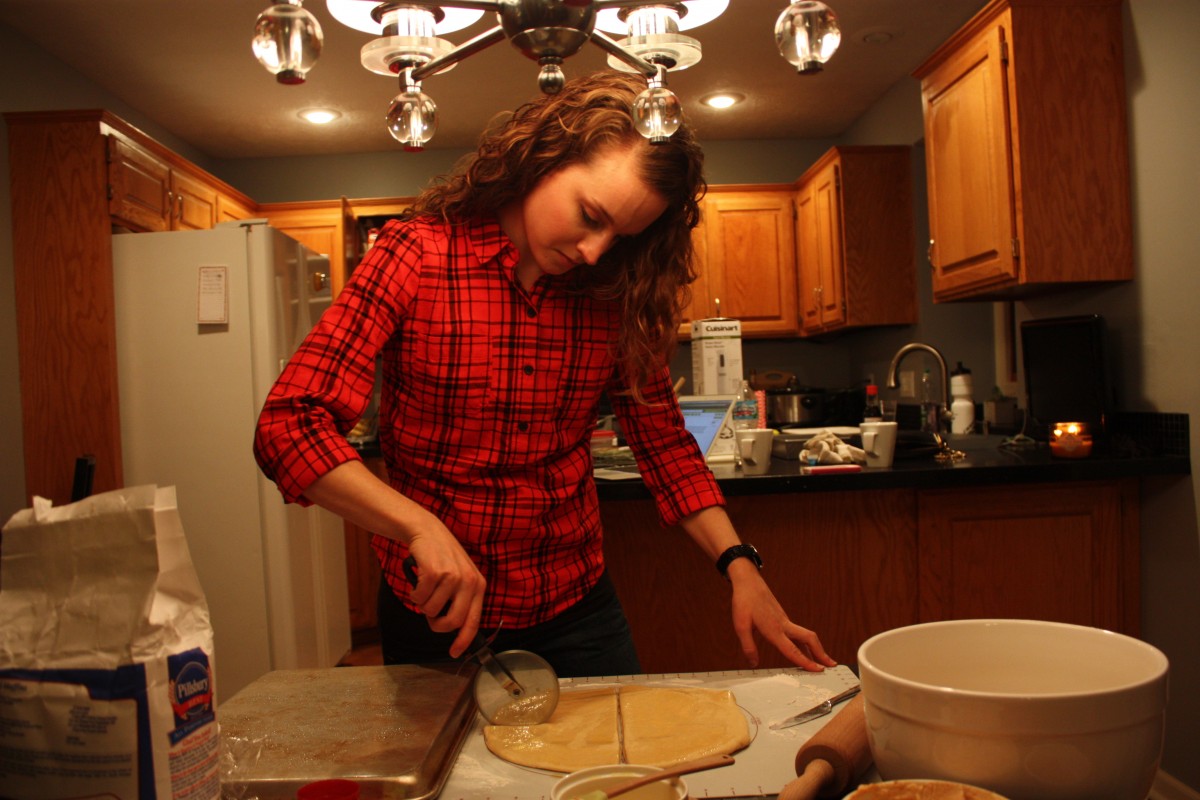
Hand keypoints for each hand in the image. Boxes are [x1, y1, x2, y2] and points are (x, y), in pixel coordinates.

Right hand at [403, 521, 486, 658]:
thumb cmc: (442, 558)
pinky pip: (419, 598)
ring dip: (422, 604)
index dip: (463, 640)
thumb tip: (452, 630)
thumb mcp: (459, 577)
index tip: (454, 652)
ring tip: (424, 589)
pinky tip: (417, 581)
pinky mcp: (435, 572)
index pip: (473, 621)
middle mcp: (469, 581)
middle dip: (436, 624)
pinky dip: (414, 594)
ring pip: (431, 611)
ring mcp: (452, 576)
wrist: (427, 531)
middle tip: (429, 615)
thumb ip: (459, 601)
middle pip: (451, 622)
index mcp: (478, 586)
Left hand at [727, 560, 836, 670]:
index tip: (818, 670)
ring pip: (805, 635)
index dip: (806, 662)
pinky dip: (805, 643)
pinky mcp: (783, 618)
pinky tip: (804, 649)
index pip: (792, 650)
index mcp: (773, 629)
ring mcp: (785, 620)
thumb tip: (753, 663)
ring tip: (822, 660)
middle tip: (831, 665)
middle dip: (821, 653)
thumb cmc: (744, 602)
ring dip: (815, 648)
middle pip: (809, 639)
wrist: (748, 581)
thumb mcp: (740, 626)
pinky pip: (798, 633)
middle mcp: (783, 625)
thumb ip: (748, 646)